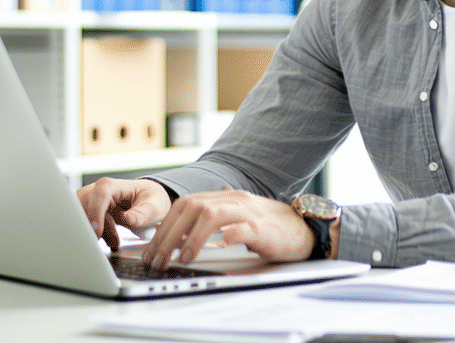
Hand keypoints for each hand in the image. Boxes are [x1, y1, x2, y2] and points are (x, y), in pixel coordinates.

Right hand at [76, 177, 171, 251]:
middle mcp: (96, 190)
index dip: (96, 212)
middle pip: (86, 208)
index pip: (100, 195)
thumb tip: (127, 220)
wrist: (148, 199)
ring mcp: (88, 200)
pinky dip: (92, 233)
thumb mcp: (154, 207)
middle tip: (114, 242)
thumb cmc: (150, 200)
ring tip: (114, 241)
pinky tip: (107, 240)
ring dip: (95, 232)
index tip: (97, 231)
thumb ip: (141, 214)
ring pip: (81, 218)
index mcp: (113, 185)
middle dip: (96, 228)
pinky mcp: (86, 211)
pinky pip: (82, 223)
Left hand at [141, 189, 313, 268]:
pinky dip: (225, 238)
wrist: (302, 227)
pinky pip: (241, 229)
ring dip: (191, 236)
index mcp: (223, 198)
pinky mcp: (262, 228)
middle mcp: (233, 200)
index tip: (152, 246)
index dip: (165, 224)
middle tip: (158, 256)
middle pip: (192, 206)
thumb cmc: (267, 228)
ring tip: (183, 257)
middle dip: (169, 233)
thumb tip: (178, 234)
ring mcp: (248, 212)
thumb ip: (211, 221)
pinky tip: (216, 249)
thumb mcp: (234, 220)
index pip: (185, 204)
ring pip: (211, 214)